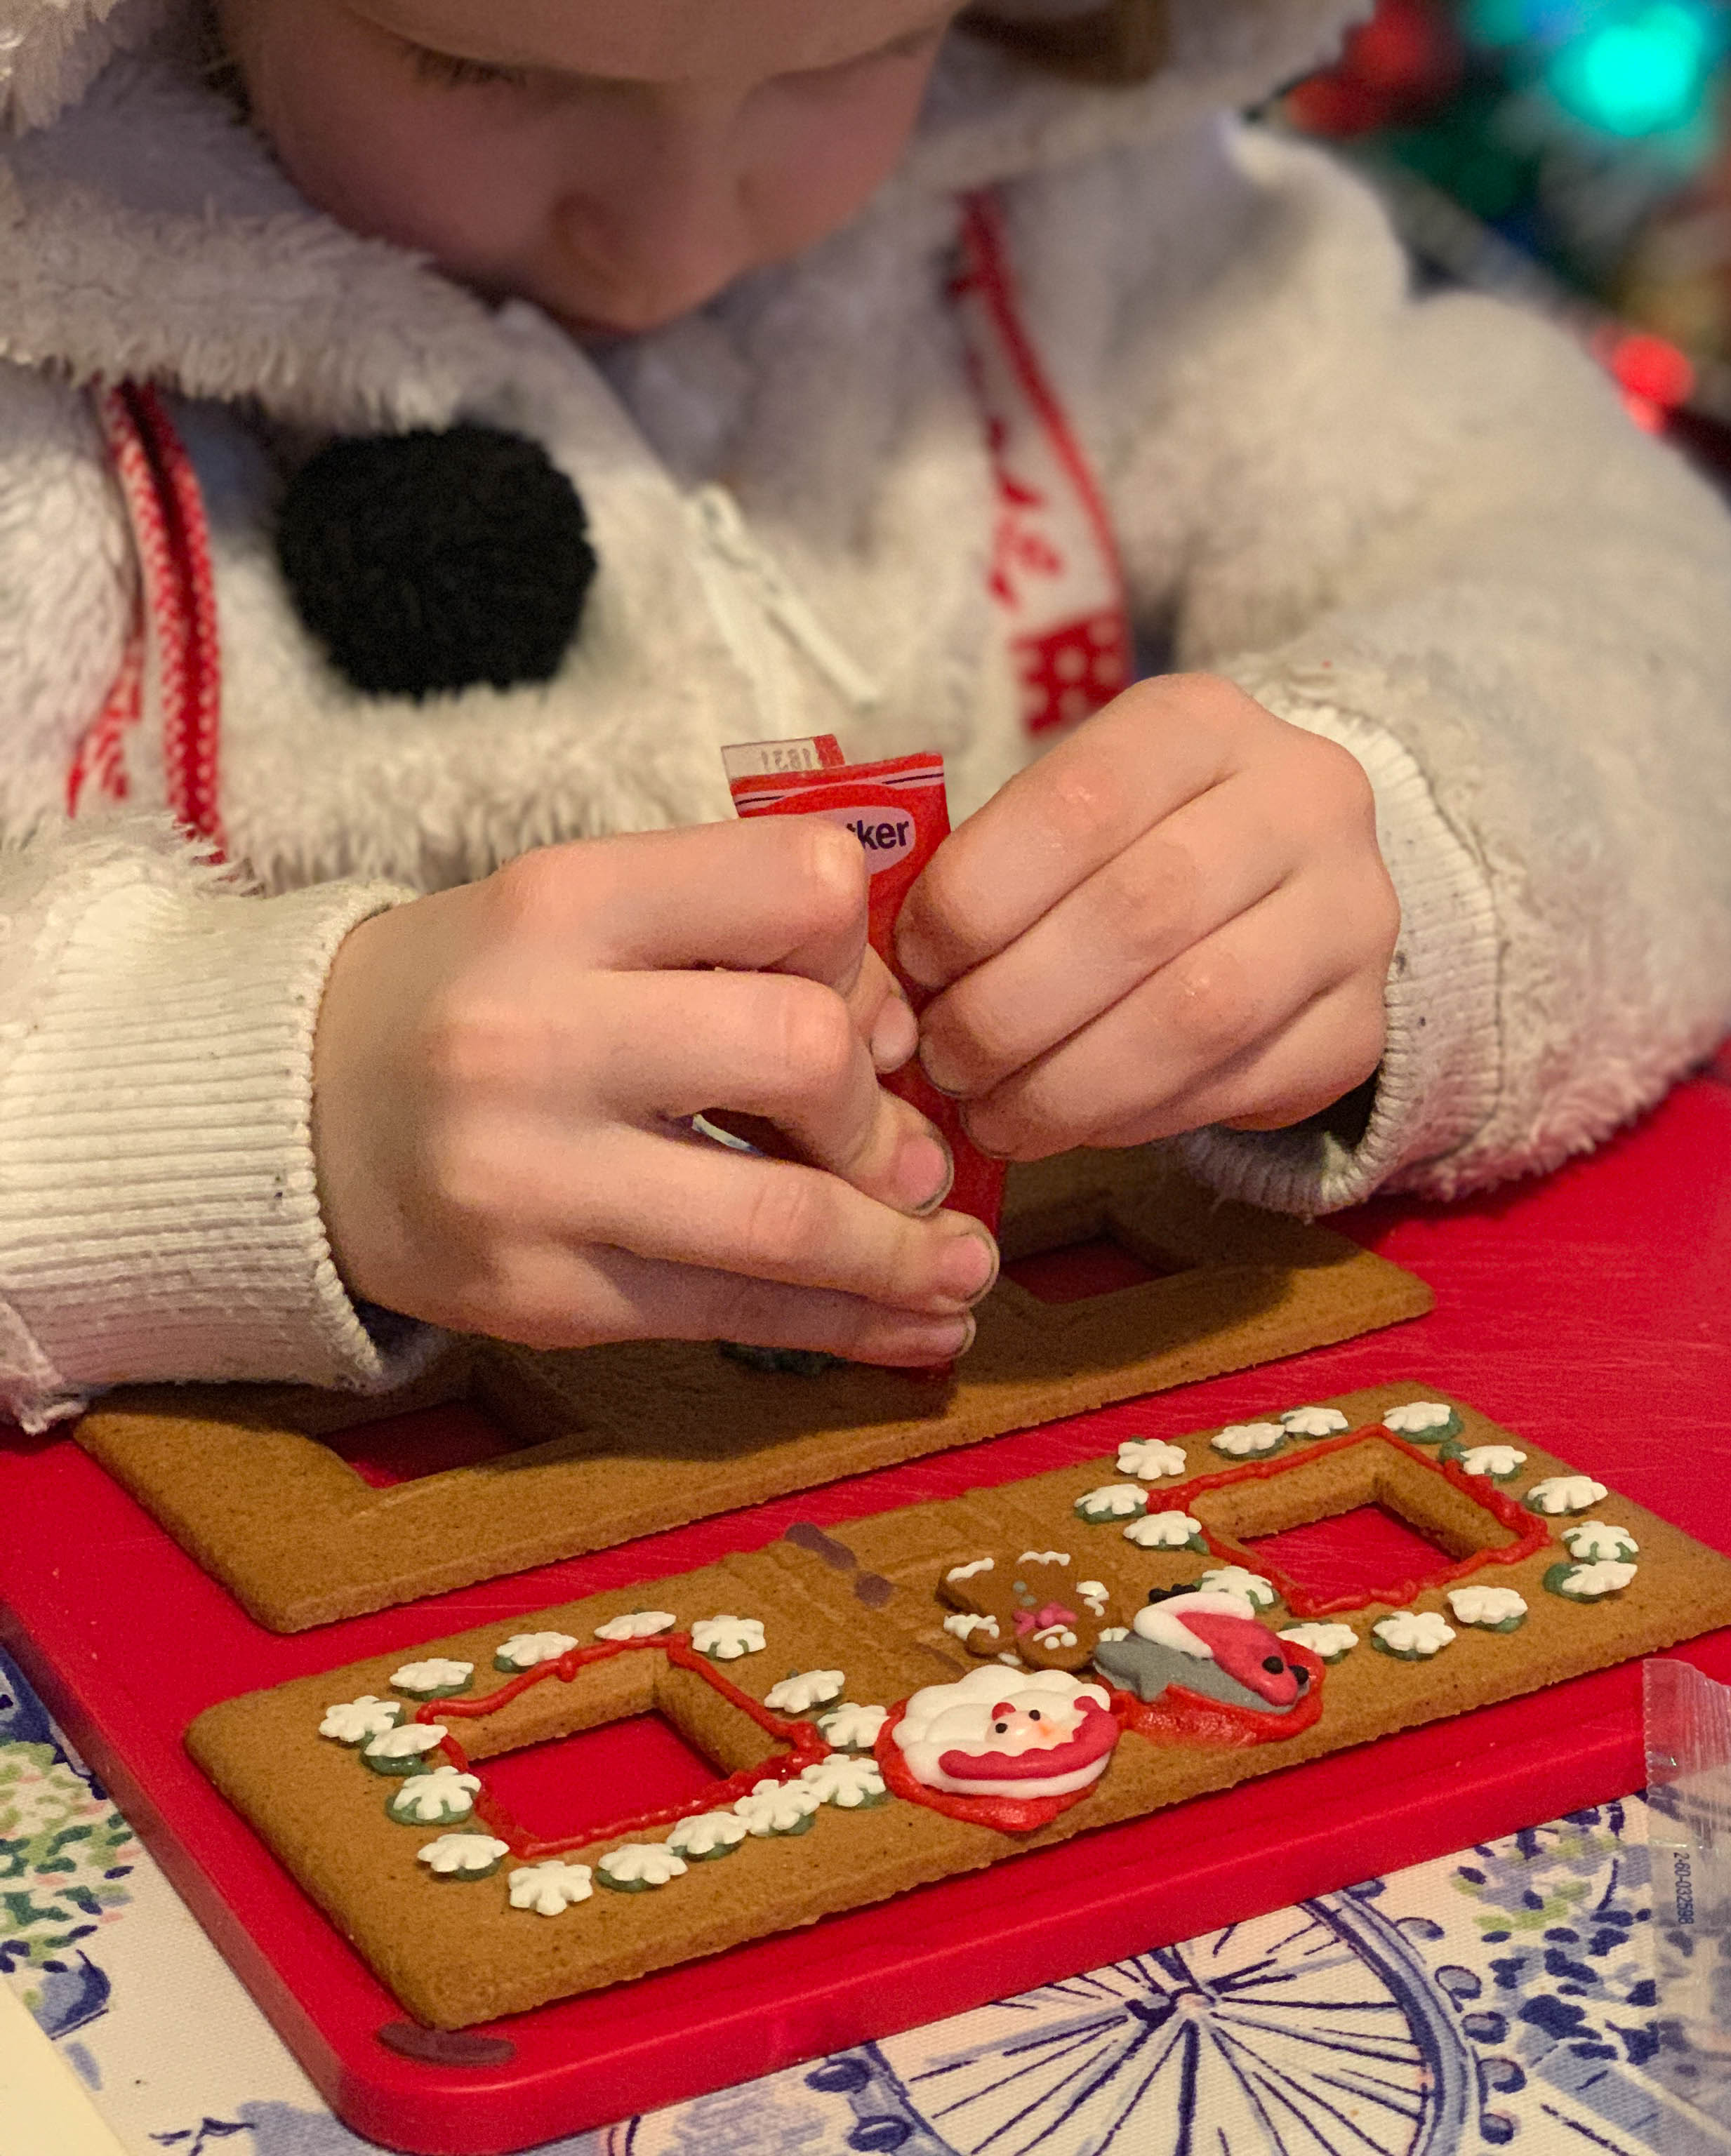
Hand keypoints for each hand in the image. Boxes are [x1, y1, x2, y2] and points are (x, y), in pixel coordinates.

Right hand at [312, 818, 998, 1365]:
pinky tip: (921, 1324)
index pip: (800, 884)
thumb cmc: (484, 995)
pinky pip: (733, 1314)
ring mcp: (530, 1175)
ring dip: (904, 1247)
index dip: (860, 948)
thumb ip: (735, 941)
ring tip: (960, 1260)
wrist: (291, 1111)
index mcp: (567, 899)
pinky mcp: (536, 1295)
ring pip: (784, 1217)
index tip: (858, 1002)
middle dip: (878, 1106)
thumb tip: (908, 1045)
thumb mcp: (584, 911)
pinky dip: (854, 1323)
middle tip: (892, 1141)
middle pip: (803, 1050)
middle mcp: (538, 1030)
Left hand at [897, 675, 1397, 1157]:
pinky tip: (1073, 1123)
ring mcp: (1352, 914)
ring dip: (1069, 1082)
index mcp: (1205, 721)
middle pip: (1140, 914)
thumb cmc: (1138, 841)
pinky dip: (1135, 1117)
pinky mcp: (1362, 1023)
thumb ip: (997, 862)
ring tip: (991, 1112)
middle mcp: (1304, 801)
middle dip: (1013, 1007)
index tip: (916, 960)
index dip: (979, 895)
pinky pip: (1239, 1085)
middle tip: (942, 1059)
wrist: (1291, 876)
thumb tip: (890, 973)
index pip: (1081, 801)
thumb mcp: (1076, 802)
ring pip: (1198, 1014)